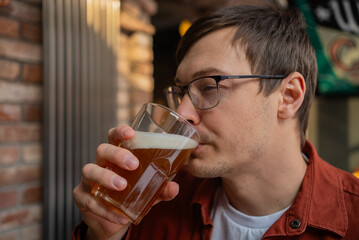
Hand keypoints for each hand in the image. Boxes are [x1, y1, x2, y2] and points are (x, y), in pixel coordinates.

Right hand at [73, 125, 179, 239]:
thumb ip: (160, 189)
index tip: (130, 133)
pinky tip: (121, 216)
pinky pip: (90, 201)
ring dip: (106, 177)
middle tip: (133, 164)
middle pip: (103, 150)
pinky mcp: (82, 197)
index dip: (120, 132)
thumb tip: (174, 187)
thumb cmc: (130, 196)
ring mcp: (88, 180)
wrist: (112, 221)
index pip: (114, 137)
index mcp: (116, 156)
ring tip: (122, 186)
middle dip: (117, 154)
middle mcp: (100, 163)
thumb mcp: (148, 192)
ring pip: (90, 170)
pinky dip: (106, 209)